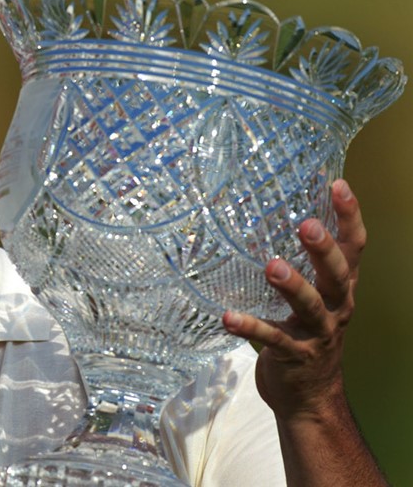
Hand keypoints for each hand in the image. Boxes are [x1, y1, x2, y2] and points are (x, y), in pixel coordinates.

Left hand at [222, 178, 362, 419]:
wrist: (310, 398)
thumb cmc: (306, 336)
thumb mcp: (313, 299)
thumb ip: (301, 267)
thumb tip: (265, 220)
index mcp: (342, 290)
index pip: (355, 248)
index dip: (350, 216)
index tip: (338, 184)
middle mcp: (337, 308)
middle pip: (339, 275)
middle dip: (324, 250)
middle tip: (306, 225)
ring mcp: (317, 334)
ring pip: (310, 306)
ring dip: (292, 285)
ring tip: (272, 266)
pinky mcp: (293, 356)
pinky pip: (272, 338)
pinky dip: (250, 327)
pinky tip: (228, 317)